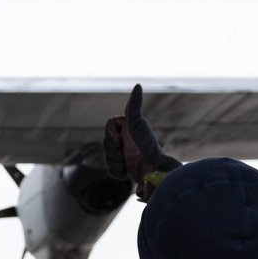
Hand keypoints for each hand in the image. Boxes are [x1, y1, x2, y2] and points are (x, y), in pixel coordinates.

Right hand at [101, 84, 179, 198]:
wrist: (152, 169)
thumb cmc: (146, 145)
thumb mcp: (137, 123)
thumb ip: (134, 105)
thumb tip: (137, 85)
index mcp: (127, 127)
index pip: (108, 129)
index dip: (110, 136)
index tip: (119, 140)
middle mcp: (126, 139)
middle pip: (105, 144)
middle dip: (112, 151)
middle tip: (123, 153)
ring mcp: (125, 153)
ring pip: (107, 158)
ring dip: (114, 163)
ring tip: (126, 163)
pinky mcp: (124, 168)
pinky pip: (110, 170)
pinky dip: (116, 173)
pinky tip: (126, 173)